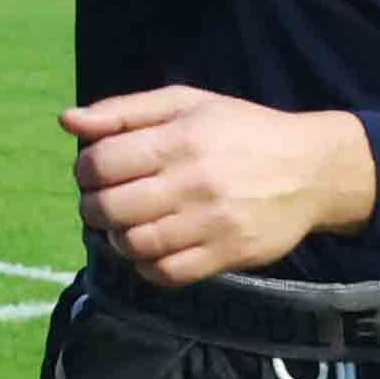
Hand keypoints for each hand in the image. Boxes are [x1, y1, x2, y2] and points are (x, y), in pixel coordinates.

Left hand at [64, 87, 375, 283]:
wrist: (312, 170)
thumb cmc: (241, 131)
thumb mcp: (187, 105)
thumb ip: (123, 112)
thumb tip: (67, 121)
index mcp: (182, 139)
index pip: (102, 163)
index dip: (85, 170)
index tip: (94, 172)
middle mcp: (196, 182)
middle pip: (110, 208)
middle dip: (92, 207)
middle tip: (101, 202)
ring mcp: (212, 223)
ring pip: (134, 245)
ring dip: (117, 237)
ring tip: (127, 223)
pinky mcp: (227, 256)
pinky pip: (166, 273)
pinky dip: (146, 264)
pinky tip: (152, 246)